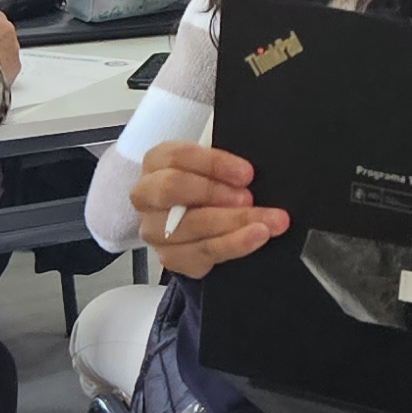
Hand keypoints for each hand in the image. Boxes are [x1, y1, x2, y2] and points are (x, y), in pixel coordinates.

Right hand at [130, 141, 286, 277]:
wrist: (197, 220)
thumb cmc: (205, 186)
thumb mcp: (212, 167)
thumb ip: (224, 166)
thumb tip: (249, 172)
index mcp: (156, 162)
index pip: (179, 156)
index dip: (214, 164)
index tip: (246, 173)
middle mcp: (148, 195)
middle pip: (175, 189)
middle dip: (216, 194)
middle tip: (249, 199)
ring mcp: (155, 229)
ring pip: (190, 226)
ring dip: (233, 225)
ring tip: (264, 223)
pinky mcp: (170, 256)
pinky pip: (202, 253)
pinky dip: (232, 246)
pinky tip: (253, 239)